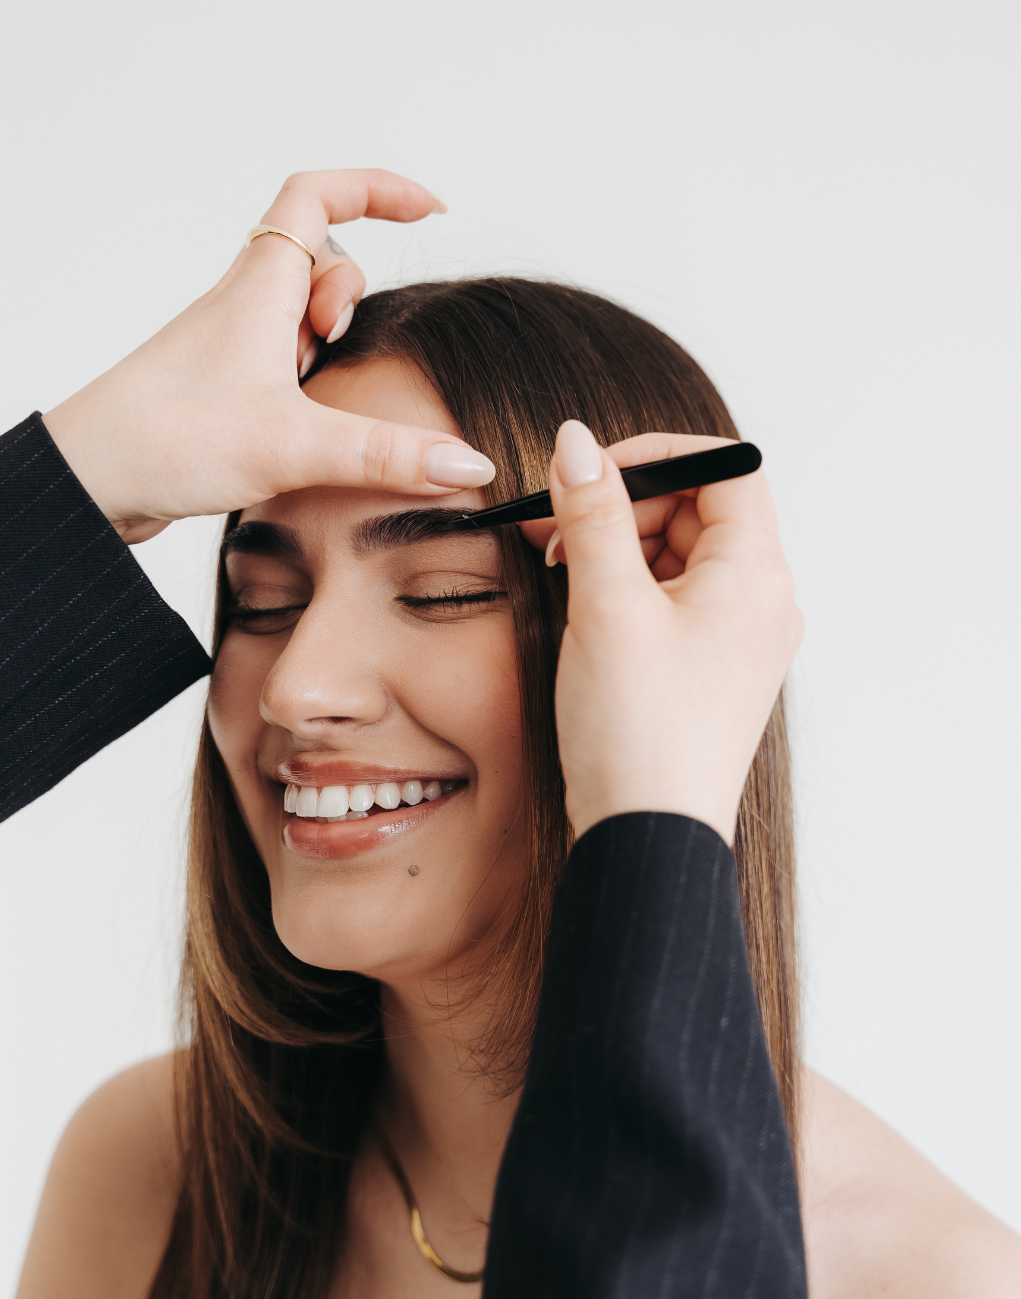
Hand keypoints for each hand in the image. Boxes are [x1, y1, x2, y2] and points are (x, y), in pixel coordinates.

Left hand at [42, 169, 493, 543]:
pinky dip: (306, 374)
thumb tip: (471, 465)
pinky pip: (280, 355)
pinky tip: (302, 424)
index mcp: (259, 287)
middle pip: (315, 254)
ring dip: (326, 338)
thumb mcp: (295, 445)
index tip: (431, 209)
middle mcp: (242, 305)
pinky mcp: (221, 387)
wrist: (86, 481)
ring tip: (313, 392)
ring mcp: (229, 345)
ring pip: (298, 310)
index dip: (379, 188)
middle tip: (335, 347)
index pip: (320, 194)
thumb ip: (388, 456)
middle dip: (351, 290)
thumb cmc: (168, 441)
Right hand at [539, 421, 802, 845]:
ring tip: (559, 568)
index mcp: (756, 575)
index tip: (592, 472)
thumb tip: (577, 442)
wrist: (648, 837)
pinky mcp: (713, 669)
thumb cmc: (638, 731)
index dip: (656, 457)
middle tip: (555, 527)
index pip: (724, 469)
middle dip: (623, 505)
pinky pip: (675, 601)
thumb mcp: (606, 606)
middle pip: (698, 510)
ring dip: (618, 546)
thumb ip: (593, 513)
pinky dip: (629, 589)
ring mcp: (740, 639)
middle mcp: (762, 602)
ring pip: (680, 556)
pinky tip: (584, 606)